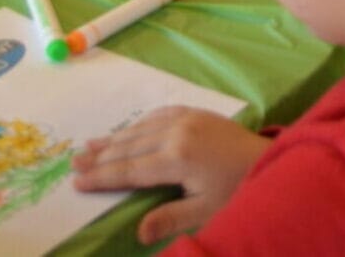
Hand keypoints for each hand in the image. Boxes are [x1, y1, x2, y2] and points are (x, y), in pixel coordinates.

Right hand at [71, 108, 268, 245]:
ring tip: (90, 145)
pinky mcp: (196, 112)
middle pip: (130, 146)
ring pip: (142, 128)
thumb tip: (138, 233)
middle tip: (74, 161)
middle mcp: (177, 132)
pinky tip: (129, 130)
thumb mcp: (206, 211)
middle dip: (101, 156)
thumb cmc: (238, 190)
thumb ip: (171, 219)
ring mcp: (187, 118)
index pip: (130, 170)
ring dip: (115, 138)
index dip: (103, 177)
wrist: (270, 160)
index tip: (77, 181)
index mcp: (177, 158)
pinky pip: (159, 114)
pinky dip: (139, 124)